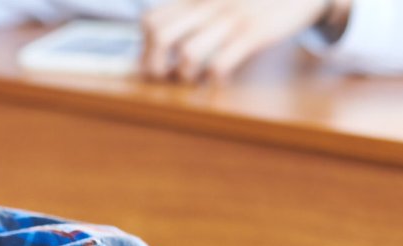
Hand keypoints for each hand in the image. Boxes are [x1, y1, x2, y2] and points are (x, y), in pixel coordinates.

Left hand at [141, 0, 335, 82]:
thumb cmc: (258, 0)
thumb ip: (194, 11)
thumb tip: (161, 40)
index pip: (150, 20)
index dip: (145, 47)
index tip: (154, 60)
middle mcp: (208, 5)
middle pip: (159, 36)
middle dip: (155, 65)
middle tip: (166, 77)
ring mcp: (230, 19)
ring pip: (187, 54)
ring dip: (184, 75)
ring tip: (194, 79)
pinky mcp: (253, 33)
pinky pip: (219, 64)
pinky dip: (214, 80)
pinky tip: (220, 80)